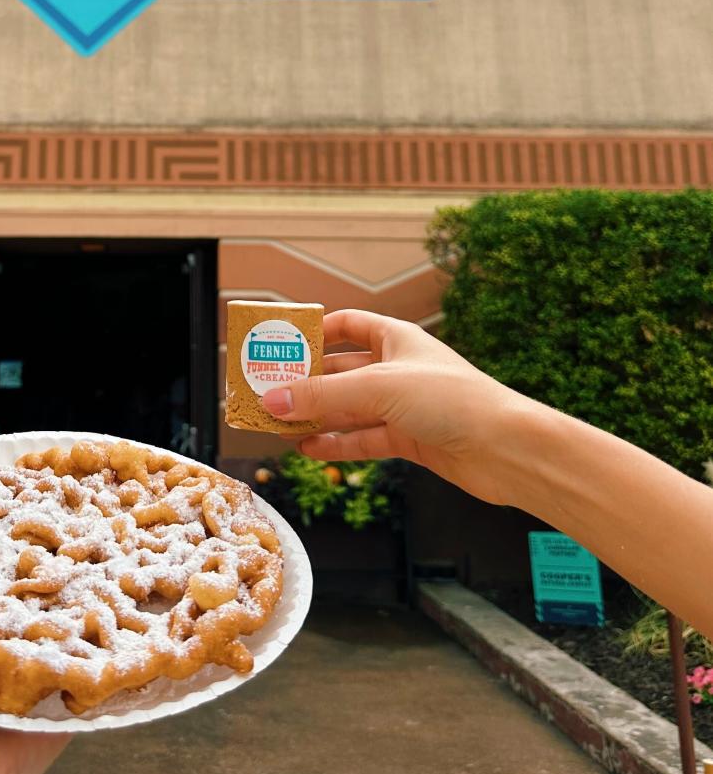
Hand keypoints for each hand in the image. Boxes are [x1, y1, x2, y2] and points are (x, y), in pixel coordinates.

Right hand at [261, 308, 532, 505]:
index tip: (282, 344)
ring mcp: (403, 406)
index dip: (316, 331)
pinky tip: (307, 448)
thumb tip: (272, 401)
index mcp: (396, 338)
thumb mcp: (377, 389)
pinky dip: (335, 443)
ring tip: (277, 424)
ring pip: (347, 408)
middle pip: (340, 371)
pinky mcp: (409, 440)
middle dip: (305, 382)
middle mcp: (397, 369)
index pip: (348, 324)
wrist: (507, 449)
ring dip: (314, 415)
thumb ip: (321, 397)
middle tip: (267, 392)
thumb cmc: (453, 400)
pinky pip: (362, 439)